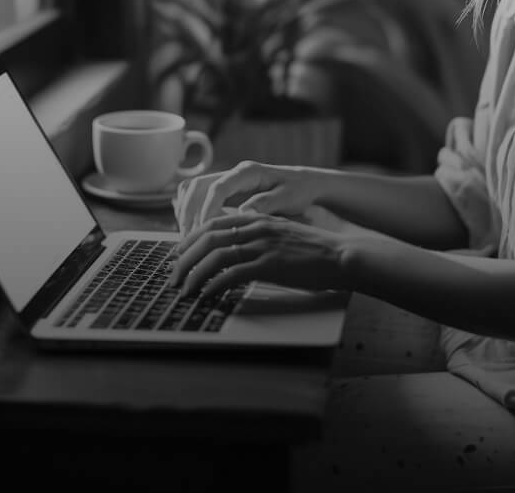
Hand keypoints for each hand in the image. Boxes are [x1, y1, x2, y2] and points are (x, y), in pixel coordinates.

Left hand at [168, 210, 346, 297]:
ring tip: (184, 290)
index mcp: (258, 217)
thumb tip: (234, 253)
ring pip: (215, 255)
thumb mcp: (281, 235)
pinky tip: (207, 296)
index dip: (190, 238)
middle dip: (184, 258)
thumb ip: (257, 237)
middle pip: (208, 237)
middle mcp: (257, 227)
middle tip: (173, 276)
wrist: (341, 256)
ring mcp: (263, 245)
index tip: (178, 254)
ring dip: (194, 274)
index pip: (214, 223)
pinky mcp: (270, 265)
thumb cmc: (313, 251)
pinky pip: (232, 274)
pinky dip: (214, 286)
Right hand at [174, 160, 322, 235]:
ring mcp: (225, 179)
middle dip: (188, 212)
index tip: (203, 231)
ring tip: (187, 238)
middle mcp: (232, 173)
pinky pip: (195, 195)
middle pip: (196, 186)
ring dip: (184, 212)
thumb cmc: (298, 190)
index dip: (206, 209)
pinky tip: (191, 230)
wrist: (303, 183)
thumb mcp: (289, 198)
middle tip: (189, 240)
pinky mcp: (223, 189)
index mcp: (248, 172)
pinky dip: (188, 210)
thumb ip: (266, 204)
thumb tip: (243, 214)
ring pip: (191, 189)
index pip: (217, 188)